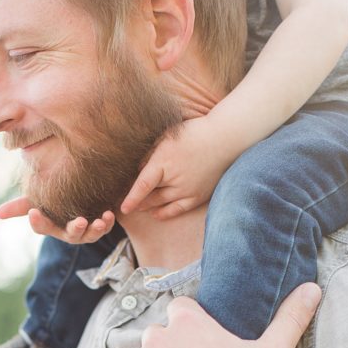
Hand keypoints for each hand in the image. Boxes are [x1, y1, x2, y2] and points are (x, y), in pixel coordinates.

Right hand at [0, 196, 115, 244]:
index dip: (38, 222)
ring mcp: (86, 230)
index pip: (41, 227)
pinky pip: (106, 228)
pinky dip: (108, 223)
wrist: (82, 191)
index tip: (34, 213)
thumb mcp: (38, 199)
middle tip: (79, 221)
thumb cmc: (56, 197)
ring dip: (95, 229)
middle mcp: (68, 231)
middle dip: (75, 229)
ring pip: (90, 235)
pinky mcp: (102, 224)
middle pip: (70, 235)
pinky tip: (110, 214)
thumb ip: (21, 205)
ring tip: (100, 221)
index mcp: (51, 225)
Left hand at [120, 115, 235, 218]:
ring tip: (139, 206)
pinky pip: (178, 209)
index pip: (143, 185)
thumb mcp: (167, 137)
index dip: (131, 198)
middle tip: (127, 202)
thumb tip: (137, 169)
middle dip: (137, 200)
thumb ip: (150, 154)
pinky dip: (165, 213)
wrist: (224, 138)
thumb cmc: (194, 133)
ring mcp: (187, 190)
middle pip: (150, 196)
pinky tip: (156, 214)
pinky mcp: (198, 196)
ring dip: (148, 206)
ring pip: (161, 203)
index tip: (123, 208)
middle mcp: (175, 179)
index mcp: (164, 162)